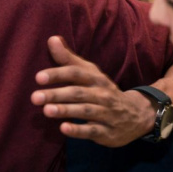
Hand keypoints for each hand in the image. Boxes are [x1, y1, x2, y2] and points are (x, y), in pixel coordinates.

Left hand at [31, 36, 152, 146]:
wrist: (137, 115)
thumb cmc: (104, 91)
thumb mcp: (90, 74)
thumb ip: (69, 59)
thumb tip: (52, 39)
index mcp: (96, 79)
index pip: (76, 73)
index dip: (58, 74)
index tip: (38, 77)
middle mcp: (102, 94)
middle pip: (78, 93)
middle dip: (56, 94)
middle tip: (35, 97)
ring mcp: (106, 114)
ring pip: (85, 111)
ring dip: (66, 110)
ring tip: (46, 110)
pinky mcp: (107, 132)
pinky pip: (93, 131)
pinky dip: (78, 130)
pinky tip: (63, 128)